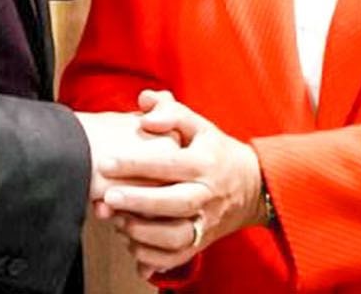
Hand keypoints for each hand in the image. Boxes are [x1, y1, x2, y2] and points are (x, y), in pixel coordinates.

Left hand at [95, 91, 264, 278]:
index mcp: (204, 163)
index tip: (106, 162)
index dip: (137, 163)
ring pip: (178, 236)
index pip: (170, 163)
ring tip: (118, 221)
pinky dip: (154, 257)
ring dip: (145, 233)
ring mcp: (206, 221)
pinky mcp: (203, 242)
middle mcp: (207, 194)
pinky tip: (132, 244)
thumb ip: (172, 111)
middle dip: (139, 201)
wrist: (254, 187)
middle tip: (107, 197)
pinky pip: (179, 256)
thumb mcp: (200, 126)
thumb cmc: (216, 152)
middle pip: (175, 202)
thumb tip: (145, 104)